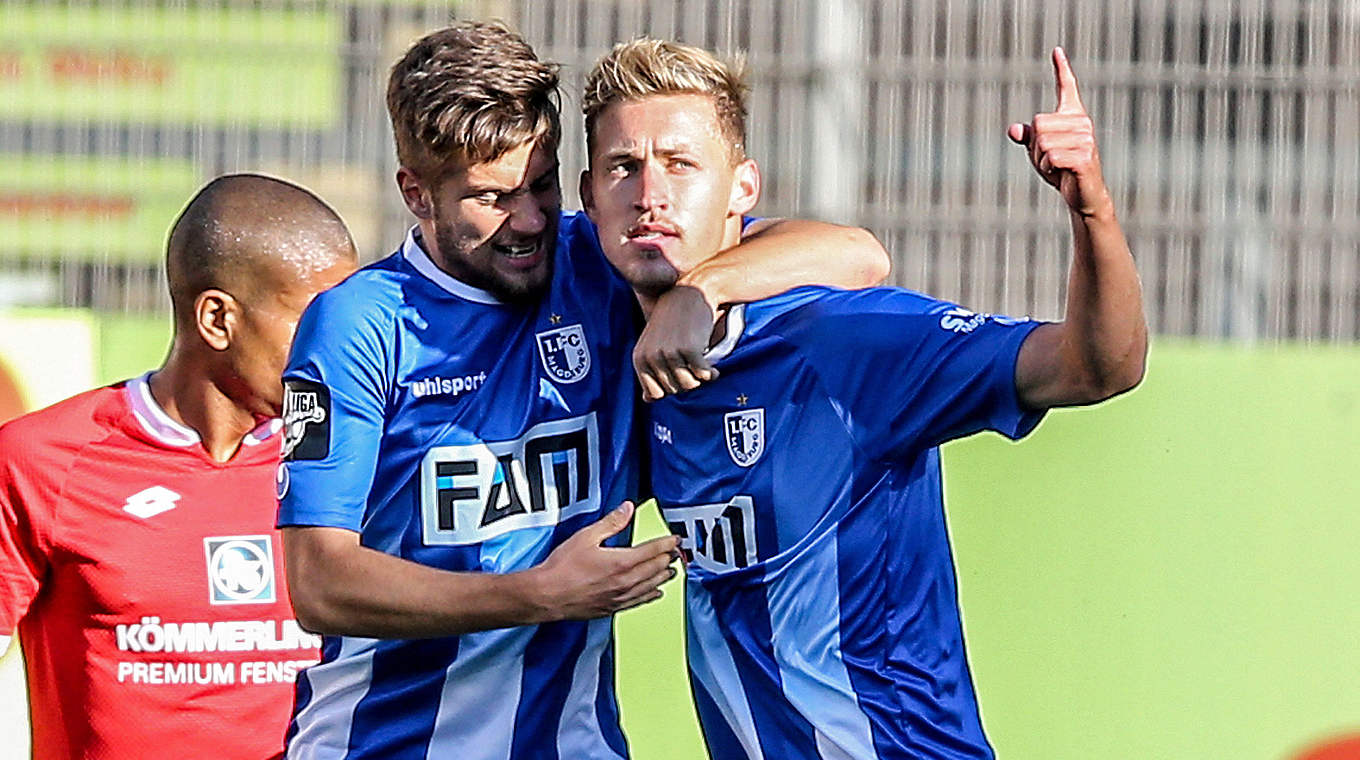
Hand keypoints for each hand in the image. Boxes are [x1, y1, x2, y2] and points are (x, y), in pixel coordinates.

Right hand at [527, 501, 680, 619]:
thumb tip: (627, 509)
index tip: (674, 540)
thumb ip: (611, 523)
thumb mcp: (586, 537)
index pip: (652, 551)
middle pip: (655, 569)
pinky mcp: (612, 608)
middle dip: (668, 559)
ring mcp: (620, 597)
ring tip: (672, 571)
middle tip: (676, 553)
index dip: (666, 544)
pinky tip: (655, 593)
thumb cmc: (562, 569)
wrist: (547, 596)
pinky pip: (639, 601)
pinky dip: (651, 595)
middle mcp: (625, 582)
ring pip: (650, 586)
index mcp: (621, 562)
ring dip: (663, 577)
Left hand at [633, 285, 719, 401]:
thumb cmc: (674, 320)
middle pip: (673, 391)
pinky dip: (711, 374)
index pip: (654, 394)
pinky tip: (713, 368)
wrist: (691, 293)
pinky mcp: (689, 349)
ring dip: (699, 379)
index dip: (670, 388)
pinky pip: (703, 376)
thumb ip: (650, 370)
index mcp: (640, 358)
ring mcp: (669, 353)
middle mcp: (652, 357)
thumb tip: (648, 400)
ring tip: (703, 367)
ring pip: (688, 385)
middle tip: (694, 368)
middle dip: (687, 383)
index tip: (680, 376)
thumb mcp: (655, 344)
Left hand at [1008, 47, 1111, 218]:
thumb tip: (1014, 129)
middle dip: (1035, 148)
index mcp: (1073, 117)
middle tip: (1050, 160)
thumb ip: (1028, 138)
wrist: (1082, 194)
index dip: (1061, 69)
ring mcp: (1086, 138)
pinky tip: (1060, 174)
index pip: (1067, 88)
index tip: (1056, 51)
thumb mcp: (1039, 152)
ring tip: (1056, 167)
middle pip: (1038, 124)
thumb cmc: (1061, 171)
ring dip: (1041, 161)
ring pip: (1042, 142)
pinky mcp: (1084, 156)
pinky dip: (1047, 169)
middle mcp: (1082, 122)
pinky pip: (1050, 157)